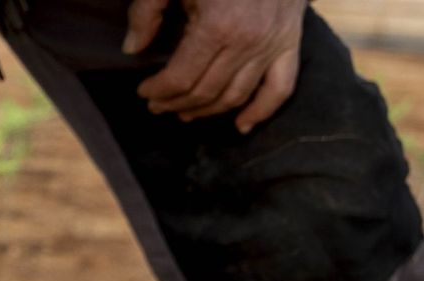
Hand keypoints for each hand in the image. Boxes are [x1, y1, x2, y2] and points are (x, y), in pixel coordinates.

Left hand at [125, 0, 304, 132]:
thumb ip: (147, 11)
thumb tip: (132, 49)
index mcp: (217, 26)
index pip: (181, 79)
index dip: (157, 91)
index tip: (143, 92)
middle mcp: (248, 42)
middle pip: (205, 92)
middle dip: (175, 104)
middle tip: (157, 106)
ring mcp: (272, 45)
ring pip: (235, 96)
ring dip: (207, 111)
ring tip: (184, 113)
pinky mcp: (291, 43)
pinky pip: (281, 88)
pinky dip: (262, 111)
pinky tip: (242, 125)